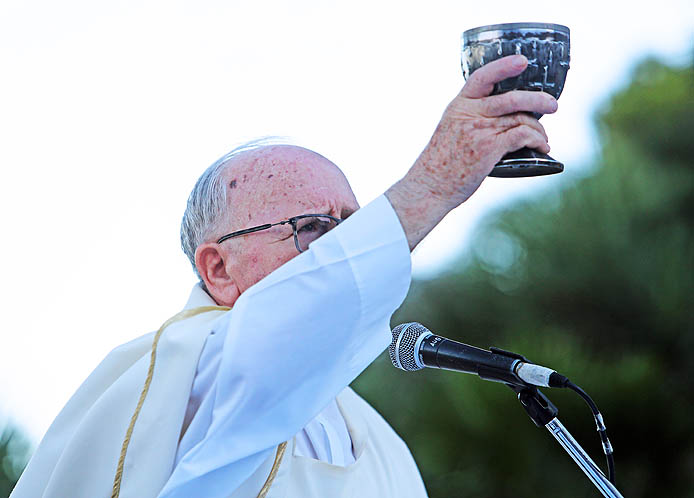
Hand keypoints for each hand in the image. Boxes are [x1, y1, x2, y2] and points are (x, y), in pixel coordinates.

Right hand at [386, 55, 557, 249]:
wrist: (430, 186)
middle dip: (537, 100)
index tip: (522, 61)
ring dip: (539, 129)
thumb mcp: (450, 130)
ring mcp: (480, 130)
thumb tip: (503, 118)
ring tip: (543, 138)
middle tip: (552, 106)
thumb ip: (471, 119)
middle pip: (511, 98)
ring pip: (521, 119)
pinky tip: (541, 147)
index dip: (504, 66)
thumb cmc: (441, 163)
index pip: (482, 77)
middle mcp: (469, 114)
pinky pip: (522, 136)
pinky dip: (537, 141)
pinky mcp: (489, 148)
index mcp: (459, 106)